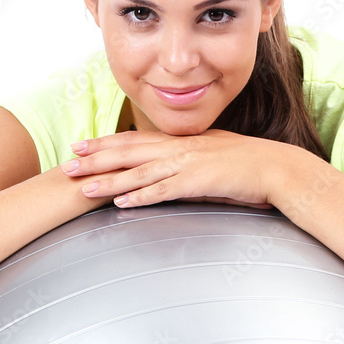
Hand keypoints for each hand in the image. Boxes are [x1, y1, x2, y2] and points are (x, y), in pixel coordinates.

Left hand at [60, 129, 279, 208]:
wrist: (276, 168)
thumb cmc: (247, 166)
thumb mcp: (211, 156)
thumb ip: (188, 161)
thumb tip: (171, 170)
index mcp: (180, 141)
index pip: (134, 140)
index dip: (105, 143)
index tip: (80, 145)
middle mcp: (179, 149)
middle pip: (128, 152)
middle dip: (95, 158)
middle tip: (66, 164)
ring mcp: (187, 164)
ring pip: (139, 173)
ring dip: (109, 181)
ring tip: (82, 188)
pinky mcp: (198, 182)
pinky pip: (164, 191)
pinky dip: (140, 197)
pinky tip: (121, 204)